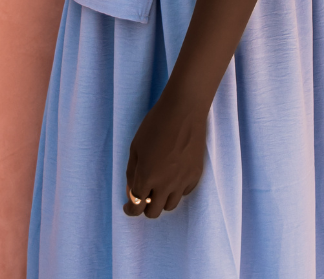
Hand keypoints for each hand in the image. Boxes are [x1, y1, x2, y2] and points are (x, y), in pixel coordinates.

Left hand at [123, 87, 206, 218]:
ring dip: (161, 200)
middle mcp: (165, 184)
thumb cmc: (155, 124)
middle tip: (144, 195)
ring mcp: (183, 181)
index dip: (129, 209)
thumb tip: (133, 189)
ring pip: (170, 206)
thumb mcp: (135, 147)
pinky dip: (177, 190)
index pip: (136, 206)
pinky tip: (174, 176)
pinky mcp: (196, 175)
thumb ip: (132, 172)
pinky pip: (184, 192)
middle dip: (145, 207)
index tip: (128, 206)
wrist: (184, 110)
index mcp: (147, 177)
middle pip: (153, 212)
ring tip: (159, 186)